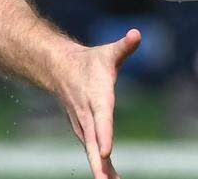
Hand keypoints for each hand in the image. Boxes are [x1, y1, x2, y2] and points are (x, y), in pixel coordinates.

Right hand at [51, 29, 141, 178]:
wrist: (59, 70)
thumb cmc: (89, 62)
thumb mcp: (108, 53)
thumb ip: (124, 46)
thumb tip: (138, 34)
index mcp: (97, 98)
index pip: (101, 118)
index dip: (105, 134)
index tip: (108, 151)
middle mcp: (88, 115)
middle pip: (94, 143)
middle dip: (100, 164)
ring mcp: (84, 125)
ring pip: (93, 151)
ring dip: (101, 169)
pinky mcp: (85, 131)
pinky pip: (94, 151)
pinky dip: (100, 166)